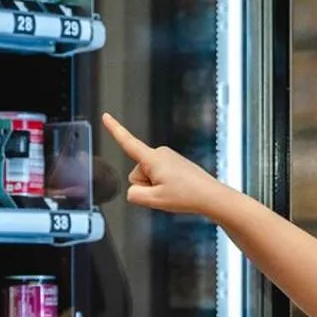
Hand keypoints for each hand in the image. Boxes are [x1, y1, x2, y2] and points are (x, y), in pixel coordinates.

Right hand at [101, 112, 230, 215]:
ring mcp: (168, 158)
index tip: (105, 116)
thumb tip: (133, 191)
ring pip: (148, 177)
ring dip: (157, 187)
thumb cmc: (187, 196)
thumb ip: (134, 195)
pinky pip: (158, 177)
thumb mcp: (154, 200)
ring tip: (175, 191)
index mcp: (153, 159)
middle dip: (147, 186)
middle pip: (137, 173)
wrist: (211, 196)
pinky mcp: (174, 163)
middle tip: (167, 192)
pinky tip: (178, 189)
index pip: (128, 142)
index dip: (114, 129)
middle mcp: (160, 153)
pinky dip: (164, 185)